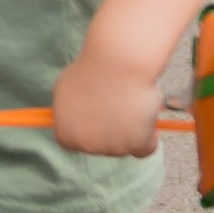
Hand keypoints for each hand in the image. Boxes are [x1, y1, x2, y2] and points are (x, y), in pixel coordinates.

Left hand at [51, 41, 162, 160]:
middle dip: (107, 128)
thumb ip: (69, 110)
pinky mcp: (137, 145)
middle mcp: (87, 146)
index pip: (73, 142)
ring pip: (124, 145)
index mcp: (65, 134)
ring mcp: (113, 148)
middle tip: (113, 102)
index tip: (92, 113)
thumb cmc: (91, 70)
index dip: (84, 127)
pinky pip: (144, 148)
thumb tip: (75, 116)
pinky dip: (147, 135)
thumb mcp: (66, 89)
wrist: (116, 64)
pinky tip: (144, 116)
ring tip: (127, 101)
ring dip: (127, 128)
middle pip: (100, 145)